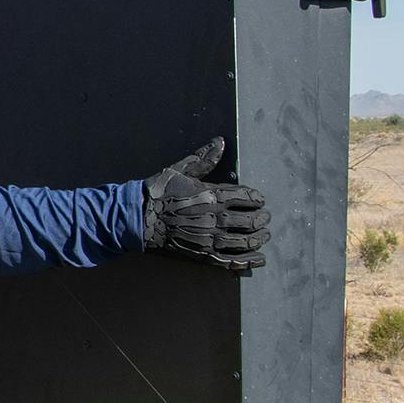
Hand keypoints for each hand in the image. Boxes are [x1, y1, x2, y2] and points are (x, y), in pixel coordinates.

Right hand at [142, 139, 267, 268]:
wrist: (138, 219)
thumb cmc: (158, 193)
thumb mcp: (180, 170)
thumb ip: (203, 159)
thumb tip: (219, 142)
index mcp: (212, 195)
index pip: (246, 197)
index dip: (257, 199)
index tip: (260, 200)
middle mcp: (214, 218)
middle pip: (250, 220)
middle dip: (261, 219)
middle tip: (265, 218)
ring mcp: (210, 238)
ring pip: (245, 241)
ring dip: (258, 238)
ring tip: (263, 235)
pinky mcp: (203, 255)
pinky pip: (231, 260)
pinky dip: (248, 261)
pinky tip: (258, 259)